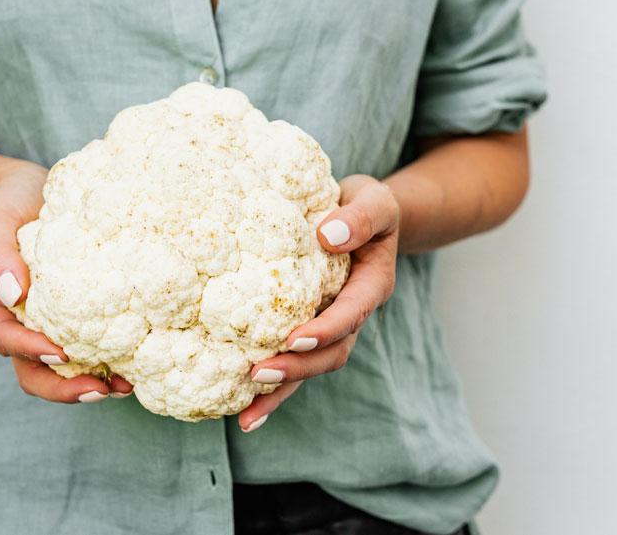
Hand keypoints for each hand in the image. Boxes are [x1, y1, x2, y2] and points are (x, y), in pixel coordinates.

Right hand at [0, 164, 132, 402]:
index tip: (62, 353)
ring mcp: (45, 325)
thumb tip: (12, 294)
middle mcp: (17, 322)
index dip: (30, 351)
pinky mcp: (74, 320)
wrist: (29, 192)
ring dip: (89, 385)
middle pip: (31, 371)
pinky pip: (85, 351)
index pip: (5, 338)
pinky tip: (135, 365)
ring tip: (126, 386)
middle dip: (65, 389)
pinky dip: (106, 364)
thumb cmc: (11, 203)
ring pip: (60, 372)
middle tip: (102, 389)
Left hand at [238, 174, 399, 431]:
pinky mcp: (308, 327)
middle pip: (331, 353)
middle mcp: (352, 314)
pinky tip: (241, 409)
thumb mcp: (375, 201)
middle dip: (297, 368)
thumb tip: (328, 235)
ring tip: (246, 416)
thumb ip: (360, 218)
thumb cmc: (366, 206)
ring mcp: (330, 325)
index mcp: (370, 286)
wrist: (363, 215)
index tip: (295, 339)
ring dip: (281, 391)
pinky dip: (271, 389)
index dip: (325, 329)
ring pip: (311, 367)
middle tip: (258, 375)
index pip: (351, 313)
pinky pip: (292, 360)